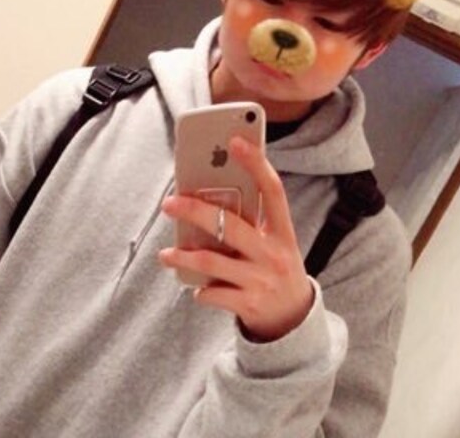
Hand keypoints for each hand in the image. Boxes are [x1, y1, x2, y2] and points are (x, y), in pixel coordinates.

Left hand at [159, 136, 313, 341]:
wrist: (294, 320)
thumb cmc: (275, 268)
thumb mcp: (274, 243)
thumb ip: (250, 223)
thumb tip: (205, 197)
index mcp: (283, 232)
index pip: (273, 190)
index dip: (256, 164)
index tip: (235, 141)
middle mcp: (275, 254)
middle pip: (230, 224)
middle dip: (194, 211)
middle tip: (169, 203)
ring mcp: (262, 280)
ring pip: (212, 260)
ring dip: (182, 256)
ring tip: (165, 253)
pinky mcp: (249, 304)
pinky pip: (212, 292)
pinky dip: (199, 289)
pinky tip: (196, 287)